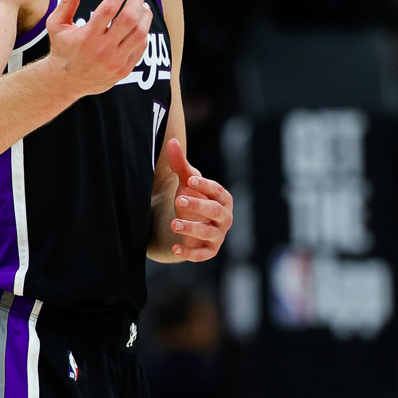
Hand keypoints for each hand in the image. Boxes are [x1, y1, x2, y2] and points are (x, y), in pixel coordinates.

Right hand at [46, 0, 152, 96]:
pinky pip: (140, 48)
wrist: (65, 82)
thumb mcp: (57, 25)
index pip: (109, 8)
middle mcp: (102, 50)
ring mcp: (115, 62)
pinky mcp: (123, 70)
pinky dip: (143, 33)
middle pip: (129, 19)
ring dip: (145, 16)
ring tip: (142, 6)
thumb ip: (67, 2)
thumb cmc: (62, 48)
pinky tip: (140, 24)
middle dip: (136, 1)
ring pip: (139, 34)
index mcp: (87, 36)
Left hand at [164, 138, 232, 261]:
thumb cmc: (192, 198)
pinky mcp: (209, 251)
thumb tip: (172, 142)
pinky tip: (174, 248)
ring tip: (174, 224)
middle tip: (178, 200)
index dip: (204, 186)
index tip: (189, 180)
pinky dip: (190, 253)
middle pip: (215, 212)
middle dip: (198, 206)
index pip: (217, 190)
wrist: (189, 224)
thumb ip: (179, 163)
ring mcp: (218, 235)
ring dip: (192, 229)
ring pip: (209, 234)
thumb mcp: (186, 182)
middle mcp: (225, 217)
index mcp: (223, 198)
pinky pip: (202, 254)